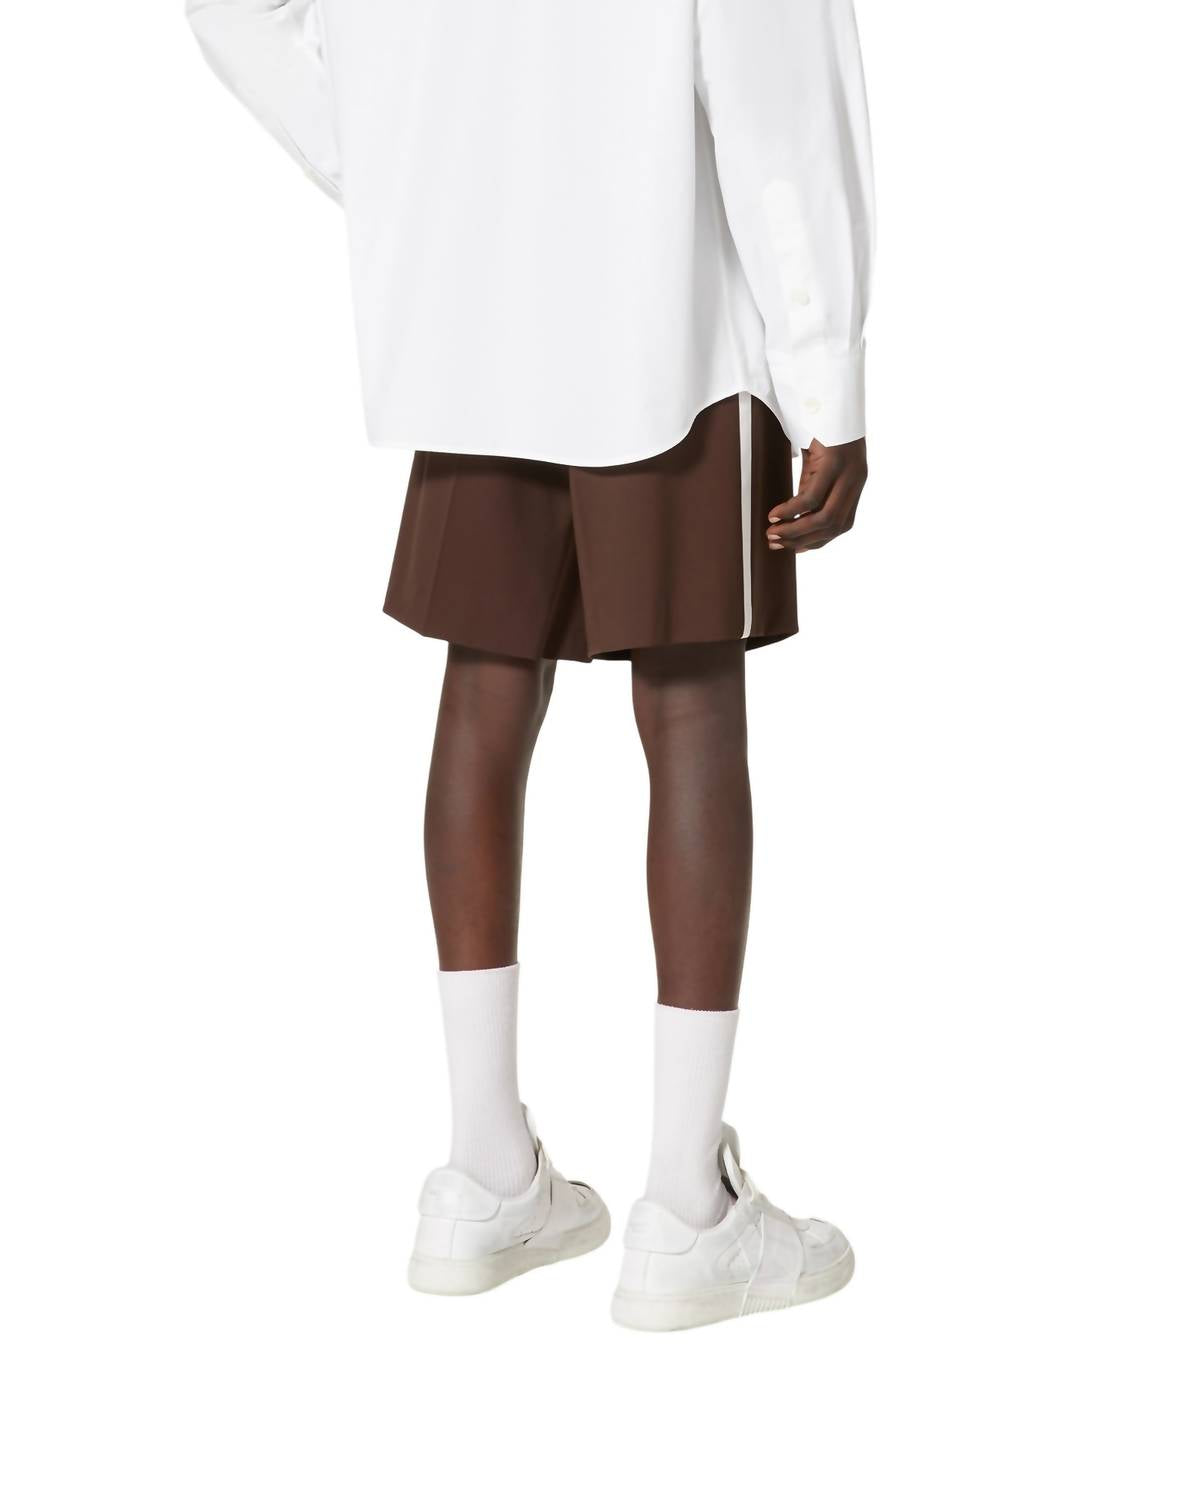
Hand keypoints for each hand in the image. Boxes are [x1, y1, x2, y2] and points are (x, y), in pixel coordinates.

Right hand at [765, 437, 867, 552]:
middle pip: (833, 527)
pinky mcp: (834, 462)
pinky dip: (791, 511)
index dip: (818, 542)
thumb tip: (795, 514)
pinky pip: (811, 498)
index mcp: (854, 484)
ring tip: (772, 534)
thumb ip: (814, 486)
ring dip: (795, 531)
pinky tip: (775, 515)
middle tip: (775, 544)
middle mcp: (855, 481)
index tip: (794, 548)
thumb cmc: (820, 427)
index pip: (842, 525)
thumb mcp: (818, 463)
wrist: (829, 393)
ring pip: (824, 518)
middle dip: (802, 540)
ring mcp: (848, 472)